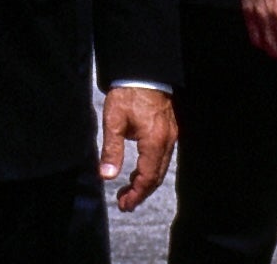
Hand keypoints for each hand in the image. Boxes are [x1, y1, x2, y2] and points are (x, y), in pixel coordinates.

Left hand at [97, 86, 175, 211]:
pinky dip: (151, 169)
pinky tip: (138, 172)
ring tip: (128, 191)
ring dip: (146, 182)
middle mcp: (167, 141)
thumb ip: (111, 150)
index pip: (147, 177)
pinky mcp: (169, 130)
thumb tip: (106, 175)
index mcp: (154, 141)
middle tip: (124, 203)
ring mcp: (170, 136)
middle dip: (141, 193)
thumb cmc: (128, 94)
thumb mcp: (114, 121)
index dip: (136, 194)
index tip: (123, 205)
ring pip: (161, 168)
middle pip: (156, 176)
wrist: (143, 71)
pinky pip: (162, 157)